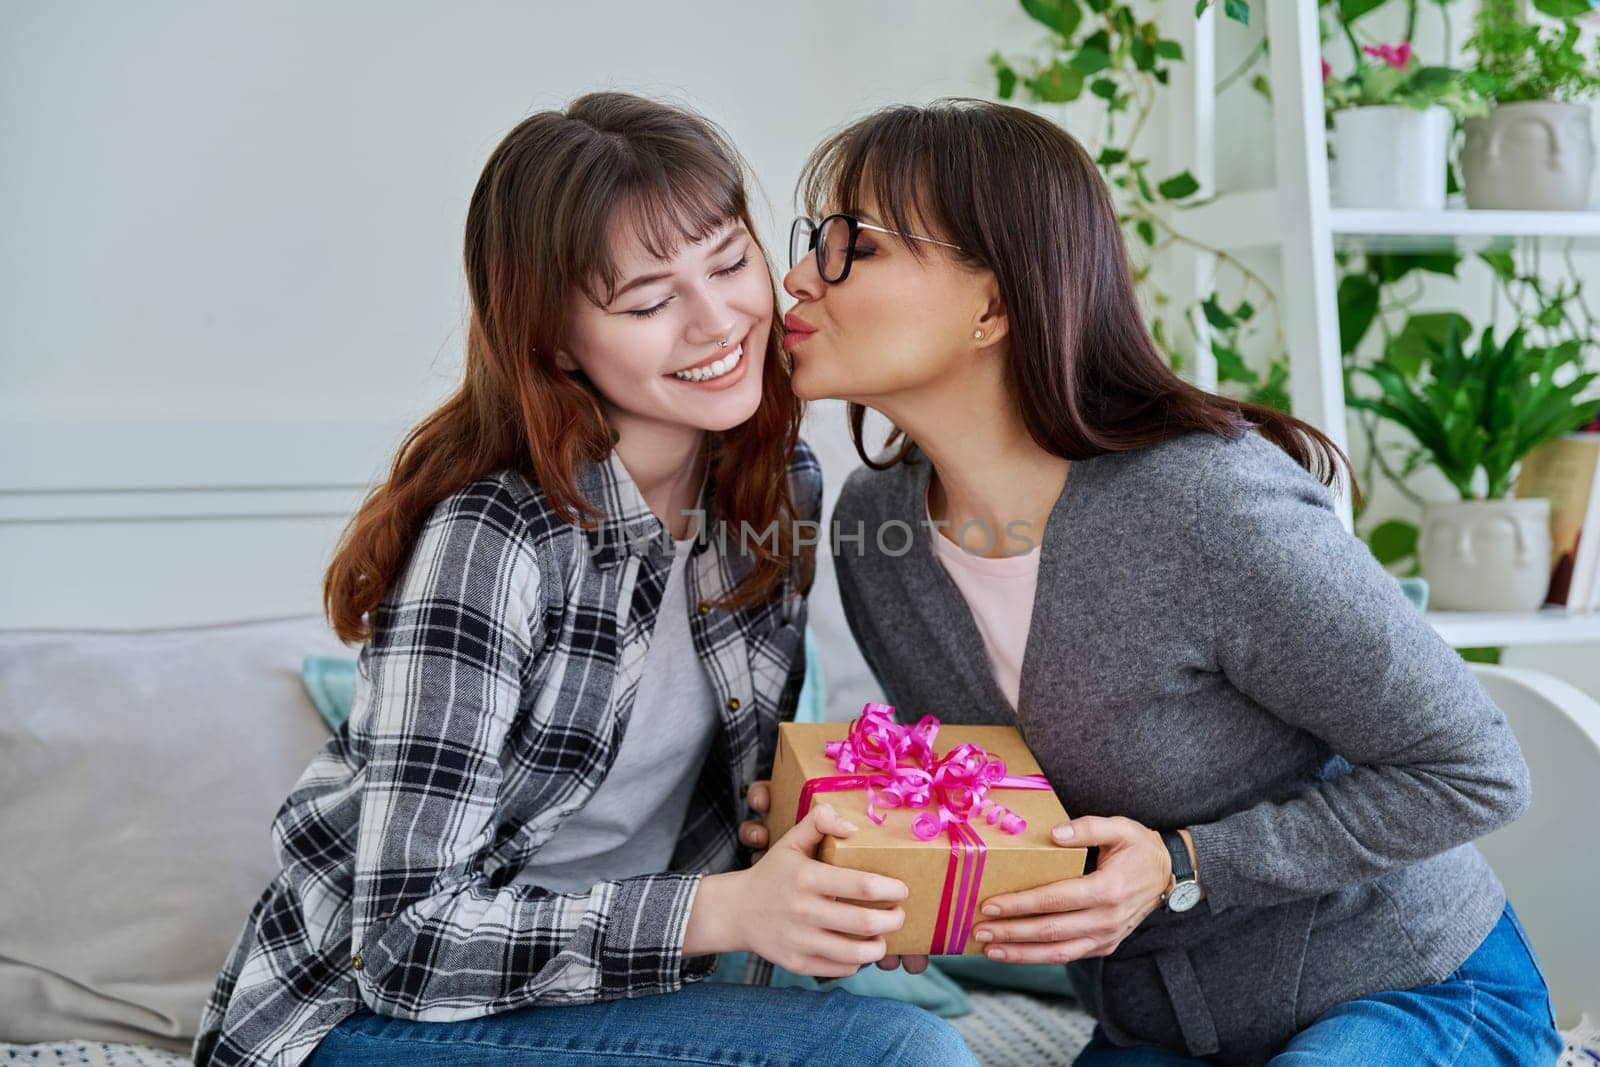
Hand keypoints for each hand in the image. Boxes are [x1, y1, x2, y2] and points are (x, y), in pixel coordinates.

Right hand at [740, 779, 927, 974]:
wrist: (736, 911)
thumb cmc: (773, 873)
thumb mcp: (790, 840)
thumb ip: (819, 822)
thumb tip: (852, 827)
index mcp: (806, 877)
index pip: (861, 885)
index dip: (891, 889)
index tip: (902, 889)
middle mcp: (803, 910)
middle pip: (865, 922)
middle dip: (894, 920)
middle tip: (900, 914)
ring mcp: (799, 941)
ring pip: (856, 953)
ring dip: (879, 946)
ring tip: (884, 936)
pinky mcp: (797, 964)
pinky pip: (840, 969)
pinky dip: (857, 962)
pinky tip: (859, 950)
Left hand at [968, 816, 1175, 963]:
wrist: (1168, 876)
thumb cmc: (1139, 848)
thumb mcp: (1119, 827)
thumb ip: (1087, 828)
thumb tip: (1054, 834)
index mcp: (1107, 889)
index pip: (1054, 900)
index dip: (1020, 904)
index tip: (989, 904)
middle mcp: (1106, 919)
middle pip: (1050, 931)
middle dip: (1010, 932)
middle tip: (978, 930)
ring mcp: (1106, 937)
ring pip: (1057, 953)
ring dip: (1020, 953)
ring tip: (989, 949)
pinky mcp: (1104, 946)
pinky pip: (1067, 955)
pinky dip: (1038, 957)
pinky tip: (1015, 952)